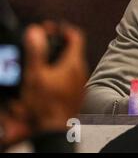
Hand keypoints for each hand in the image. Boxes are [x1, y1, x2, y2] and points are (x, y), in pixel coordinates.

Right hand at [0, 22, 87, 149]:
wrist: (55, 129)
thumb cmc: (46, 104)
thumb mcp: (36, 75)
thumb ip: (36, 52)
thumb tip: (36, 32)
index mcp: (74, 63)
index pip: (75, 35)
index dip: (63, 28)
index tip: (50, 28)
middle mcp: (80, 70)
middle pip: (73, 48)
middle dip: (58, 42)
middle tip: (43, 41)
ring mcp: (80, 82)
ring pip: (71, 62)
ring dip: (58, 56)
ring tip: (42, 58)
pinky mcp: (76, 91)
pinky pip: (70, 74)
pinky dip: (60, 69)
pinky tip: (47, 76)